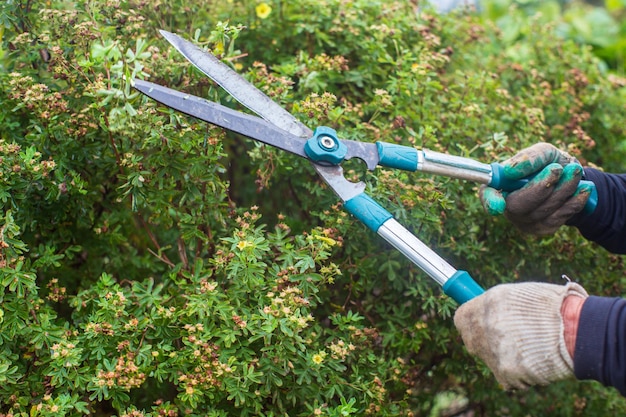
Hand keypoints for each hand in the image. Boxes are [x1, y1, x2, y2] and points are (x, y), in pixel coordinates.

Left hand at [454, 281, 587, 389]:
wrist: (578, 329)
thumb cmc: (554, 307)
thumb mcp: (520, 294)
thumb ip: (497, 306)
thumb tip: (484, 312)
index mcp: (488, 303)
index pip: (461, 318)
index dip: (471, 322)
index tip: (478, 324)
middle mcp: (485, 326)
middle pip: (472, 341)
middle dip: (486, 342)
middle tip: (508, 340)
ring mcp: (494, 350)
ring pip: (491, 360)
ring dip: (505, 358)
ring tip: (532, 349)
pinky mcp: (506, 372)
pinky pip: (507, 378)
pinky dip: (519, 375)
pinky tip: (536, 362)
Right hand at [480, 143, 592, 234]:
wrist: (573, 179)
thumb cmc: (550, 163)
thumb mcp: (543, 152)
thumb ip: (529, 157)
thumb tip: (511, 170)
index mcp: (499, 184)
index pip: (486, 195)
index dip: (489, 201)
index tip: (499, 205)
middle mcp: (507, 206)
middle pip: (518, 206)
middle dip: (541, 187)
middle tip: (559, 169)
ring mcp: (524, 221)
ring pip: (542, 211)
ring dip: (563, 189)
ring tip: (575, 171)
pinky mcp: (543, 228)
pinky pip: (559, 217)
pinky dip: (574, 201)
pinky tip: (583, 189)